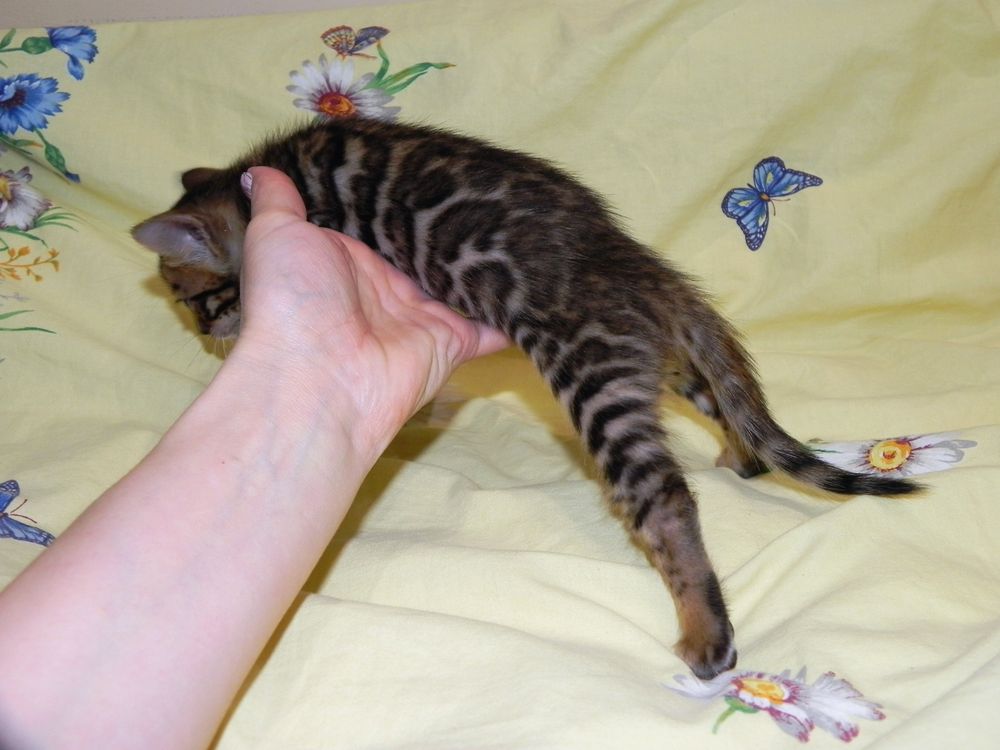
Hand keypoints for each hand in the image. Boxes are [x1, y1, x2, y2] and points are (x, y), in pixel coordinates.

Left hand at [233, 166, 508, 455]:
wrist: (318, 376)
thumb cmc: (294, 299)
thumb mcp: (275, 234)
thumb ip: (278, 199)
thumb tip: (259, 169)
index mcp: (347, 259)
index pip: (383, 224)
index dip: (405, 200)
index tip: (434, 163)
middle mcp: (386, 288)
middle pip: (428, 252)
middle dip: (455, 227)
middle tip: (491, 184)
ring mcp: (423, 316)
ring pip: (465, 284)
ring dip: (489, 263)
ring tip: (525, 220)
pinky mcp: (454, 342)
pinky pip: (495, 325)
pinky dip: (517, 313)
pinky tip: (544, 283)